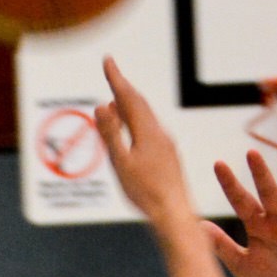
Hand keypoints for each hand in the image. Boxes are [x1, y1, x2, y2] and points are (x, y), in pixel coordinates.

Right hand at [94, 57, 192, 226]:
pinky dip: (137, 122)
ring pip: (146, 117)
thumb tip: (103, 105)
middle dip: (123, 87)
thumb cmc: (146, 194)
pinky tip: (133, 130)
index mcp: (147, 132)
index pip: (129, 97)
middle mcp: (159, 133)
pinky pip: (150, 130)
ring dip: (130, 105)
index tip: (108, 60)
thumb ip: (111, 134)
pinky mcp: (168, 157)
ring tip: (117, 99)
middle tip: (112, 72)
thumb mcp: (122, 164)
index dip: (116, 78)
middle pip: (139, 103)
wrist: (174, 215)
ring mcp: (166, 145)